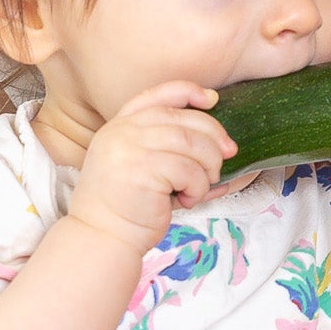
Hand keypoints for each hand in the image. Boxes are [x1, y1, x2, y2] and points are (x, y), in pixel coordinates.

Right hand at [67, 80, 232, 252]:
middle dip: (214, 136)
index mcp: (119, 126)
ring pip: (192, 143)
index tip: (212, 99)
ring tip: (202, 185)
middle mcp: (122, 132)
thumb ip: (170, 149)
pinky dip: (198, 186)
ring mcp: (130, 149)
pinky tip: (188, 199)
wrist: (102, 238)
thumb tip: (224, 145)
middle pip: (183, 119)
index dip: (187, 91)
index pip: (157, 94)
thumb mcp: (142, 167)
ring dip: (209, 165)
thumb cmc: (128, 207)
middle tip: (228, 154)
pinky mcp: (143, 170)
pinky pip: (189, 170)